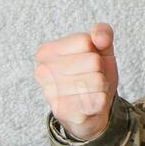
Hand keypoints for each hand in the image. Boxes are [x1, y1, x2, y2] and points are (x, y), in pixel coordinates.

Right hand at [35, 23, 118, 141]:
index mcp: (46, 51)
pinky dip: (100, 100)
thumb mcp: (100, 49)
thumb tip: (99, 39)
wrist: (89, 110)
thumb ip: (102, 33)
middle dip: (100, 70)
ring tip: (90, 90)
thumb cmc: (92, 74)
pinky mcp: (62, 112)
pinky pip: (97, 100)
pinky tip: (88, 103)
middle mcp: (42, 71)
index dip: (96, 50)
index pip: (85, 41)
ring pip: (97, 81)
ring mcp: (50, 93)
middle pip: (93, 61)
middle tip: (90, 77)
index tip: (87, 60)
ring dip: (102, 86)